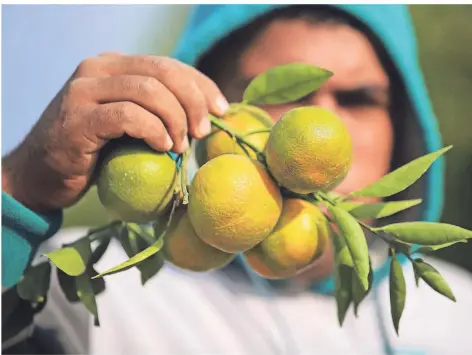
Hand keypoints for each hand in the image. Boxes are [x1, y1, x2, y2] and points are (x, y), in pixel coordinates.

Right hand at [2, 53, 228, 211]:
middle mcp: (99, 69)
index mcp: (115, 65)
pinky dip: (153, 131)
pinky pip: (128, 116)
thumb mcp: (129, 125)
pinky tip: (163, 148)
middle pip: (163, 72)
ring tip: (182, 146)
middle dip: (193, 101)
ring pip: (148, 90)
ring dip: (175, 119)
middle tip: (203, 132)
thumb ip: (156, 111)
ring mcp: (85, 91)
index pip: (169, 65)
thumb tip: (206, 118)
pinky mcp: (78, 118)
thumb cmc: (94, 154)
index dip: (201, 85)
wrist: (41, 175)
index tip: (221, 110)